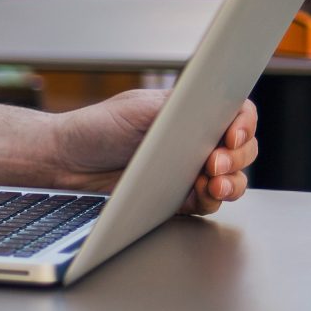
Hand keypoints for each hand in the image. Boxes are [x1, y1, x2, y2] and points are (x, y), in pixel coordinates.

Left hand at [53, 90, 258, 214]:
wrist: (65, 160)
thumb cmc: (97, 127)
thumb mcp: (138, 108)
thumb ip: (177, 107)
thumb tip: (211, 108)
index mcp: (191, 113)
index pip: (237, 114)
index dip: (244, 124)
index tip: (232, 135)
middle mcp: (196, 141)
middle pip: (243, 149)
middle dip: (238, 157)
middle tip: (215, 162)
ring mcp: (189, 171)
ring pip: (232, 179)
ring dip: (232, 183)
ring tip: (213, 183)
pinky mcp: (178, 198)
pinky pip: (208, 203)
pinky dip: (211, 201)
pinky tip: (201, 195)